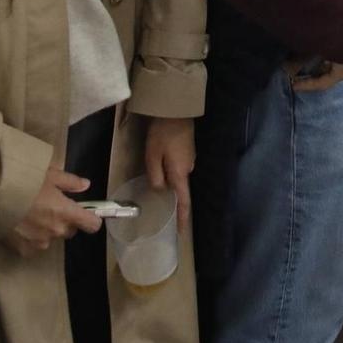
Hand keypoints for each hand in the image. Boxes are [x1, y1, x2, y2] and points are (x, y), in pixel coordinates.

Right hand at [8, 165, 100, 255]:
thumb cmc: (27, 183)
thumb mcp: (51, 175)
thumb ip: (71, 182)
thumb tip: (86, 185)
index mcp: (66, 212)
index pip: (92, 224)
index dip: (93, 219)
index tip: (89, 214)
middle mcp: (56, 231)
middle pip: (70, 230)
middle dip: (66, 220)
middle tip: (53, 206)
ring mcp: (40, 242)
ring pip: (52, 237)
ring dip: (49, 229)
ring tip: (34, 214)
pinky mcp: (25, 250)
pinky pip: (36, 245)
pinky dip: (33, 237)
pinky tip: (23, 225)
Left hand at [145, 116, 194, 230]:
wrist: (176, 109)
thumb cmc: (162, 134)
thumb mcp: (153, 156)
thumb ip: (155, 176)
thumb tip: (159, 189)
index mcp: (180, 173)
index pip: (184, 201)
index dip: (183, 218)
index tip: (182, 233)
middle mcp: (188, 168)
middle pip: (179, 188)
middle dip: (171, 197)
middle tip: (160, 206)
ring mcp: (189, 158)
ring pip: (177, 175)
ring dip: (169, 180)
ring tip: (156, 181)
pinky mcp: (187, 149)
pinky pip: (178, 166)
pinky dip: (170, 170)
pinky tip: (161, 164)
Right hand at [288, 0, 342, 91]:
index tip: (332, 44)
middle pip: (341, 61)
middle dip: (327, 60)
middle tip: (312, 61)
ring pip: (331, 72)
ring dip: (316, 73)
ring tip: (297, 76)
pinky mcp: (340, 74)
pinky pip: (323, 81)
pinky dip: (310, 83)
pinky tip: (296, 84)